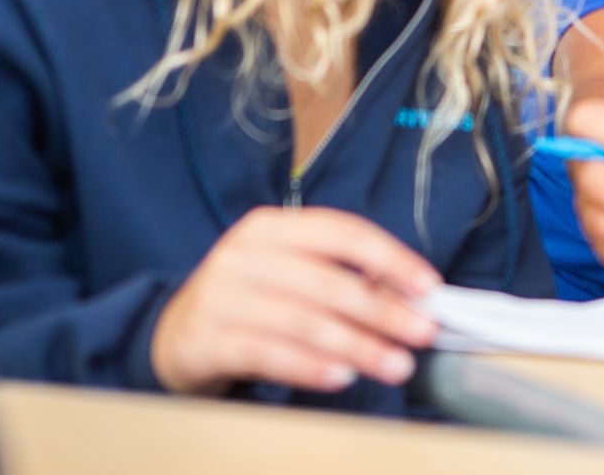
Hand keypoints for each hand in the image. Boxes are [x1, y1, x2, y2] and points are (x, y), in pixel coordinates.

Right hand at [150, 207, 441, 395]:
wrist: (174, 334)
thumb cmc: (251, 300)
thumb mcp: (289, 273)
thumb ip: (342, 277)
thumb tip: (413, 298)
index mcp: (271, 227)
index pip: (342, 232)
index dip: (390, 258)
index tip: (429, 286)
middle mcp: (243, 255)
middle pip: (326, 281)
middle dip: (383, 309)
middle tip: (423, 332)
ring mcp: (220, 297)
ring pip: (302, 320)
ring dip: (357, 344)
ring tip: (395, 364)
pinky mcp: (205, 340)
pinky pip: (267, 353)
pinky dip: (309, 366)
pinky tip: (342, 376)